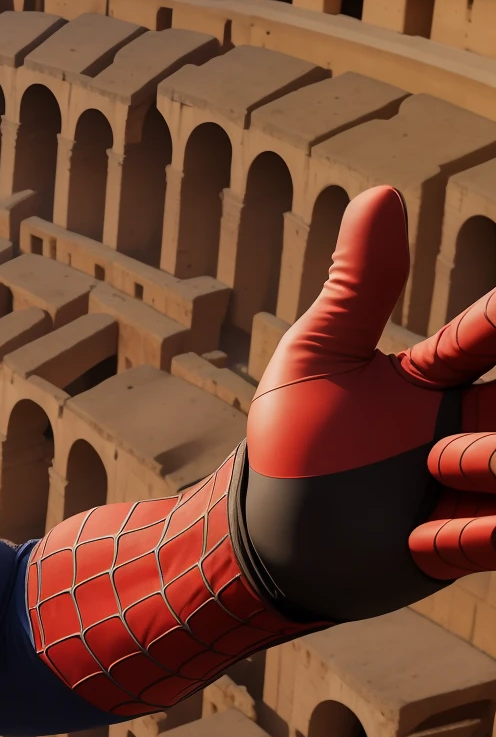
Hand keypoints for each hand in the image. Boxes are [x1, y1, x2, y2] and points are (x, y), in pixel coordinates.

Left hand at [241, 185, 495, 618]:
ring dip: (494, 462)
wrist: (264, 531)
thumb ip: (361, 285)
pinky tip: (421, 533)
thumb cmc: (292, 436)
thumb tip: (383, 193)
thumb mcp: (320, 356)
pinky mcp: (465, 544)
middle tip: (482, 414)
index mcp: (441, 376)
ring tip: (436, 467)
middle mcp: (469, 427)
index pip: (493, 333)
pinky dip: (478, 533)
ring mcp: (472, 487)